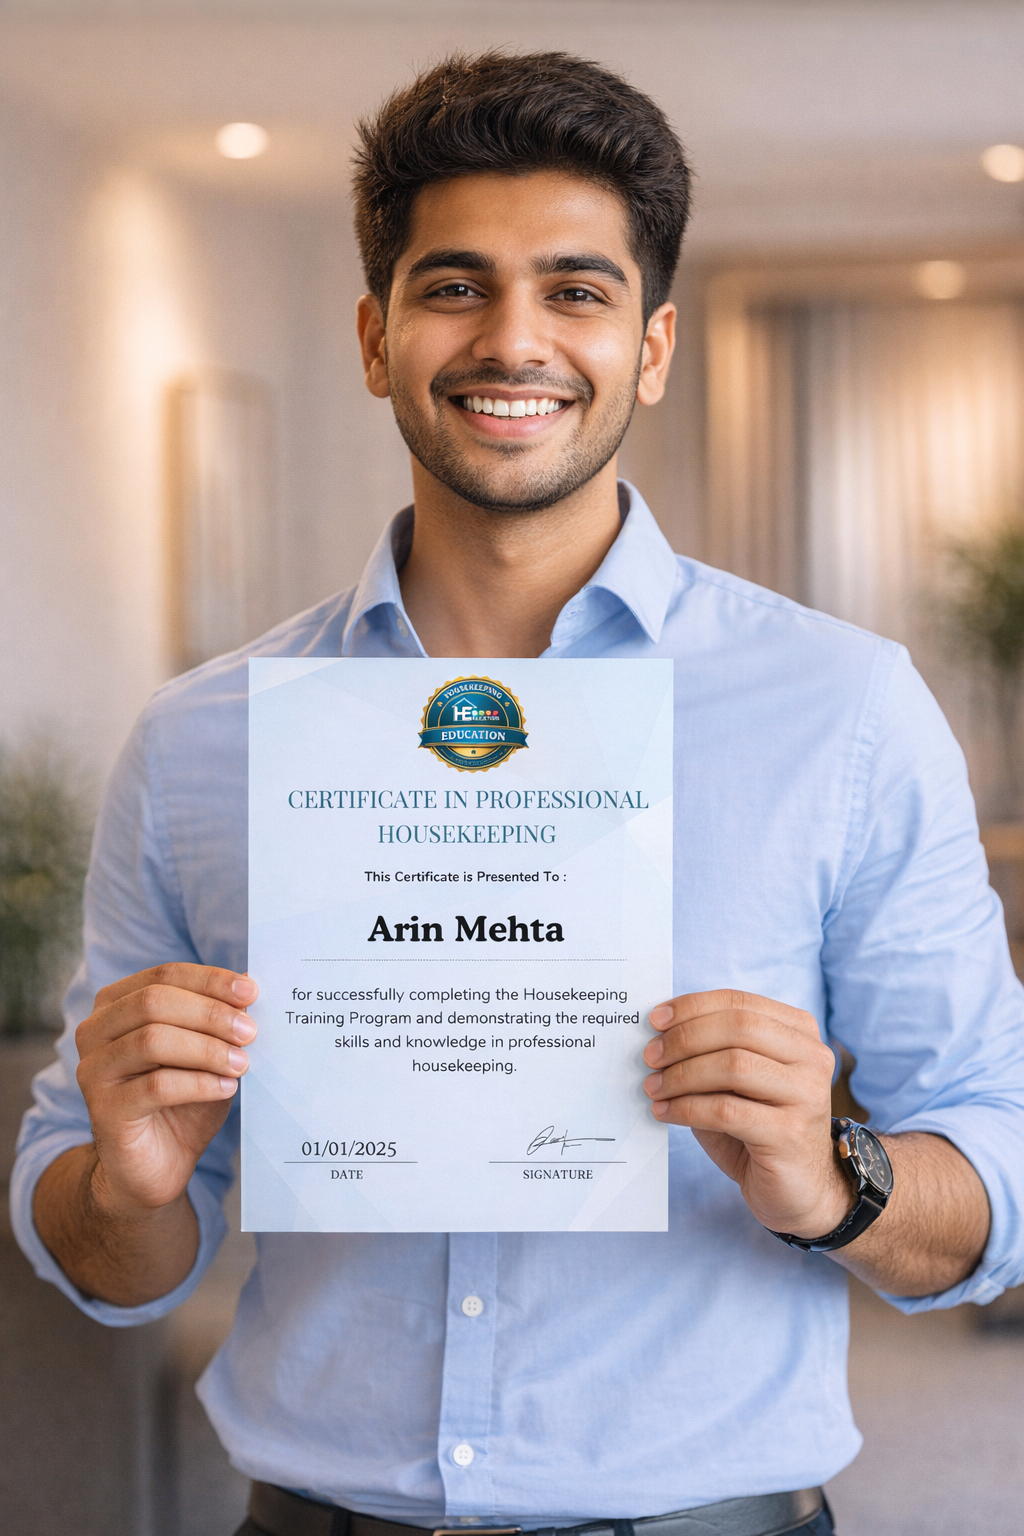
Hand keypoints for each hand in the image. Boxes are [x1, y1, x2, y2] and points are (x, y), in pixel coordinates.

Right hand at [74, 963, 257, 1218]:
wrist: (157, 1163)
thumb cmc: (184, 1099)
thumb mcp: (207, 1052)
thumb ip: (220, 1019)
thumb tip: (250, 985)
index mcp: (116, 1004)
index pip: (163, 975)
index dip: (210, 980)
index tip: (251, 990)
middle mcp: (95, 1031)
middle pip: (153, 1001)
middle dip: (209, 1013)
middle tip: (250, 1030)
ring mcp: (93, 1070)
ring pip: (152, 1040)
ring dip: (206, 1048)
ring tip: (242, 1062)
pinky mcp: (103, 1109)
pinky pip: (156, 1086)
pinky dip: (199, 1083)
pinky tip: (226, 1088)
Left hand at [643, 989, 851, 1239]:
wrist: (799, 1189)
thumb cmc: (759, 1128)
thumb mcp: (738, 1081)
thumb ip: (712, 1051)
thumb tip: (659, 1033)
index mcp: (800, 1033)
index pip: (741, 1002)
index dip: (693, 1007)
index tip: (655, 1019)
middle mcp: (812, 1058)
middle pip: (739, 1027)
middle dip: (685, 1038)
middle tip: (650, 1056)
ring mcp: (807, 1096)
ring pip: (734, 1066)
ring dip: (682, 1075)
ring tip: (653, 1087)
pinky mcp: (790, 1134)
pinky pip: (727, 1111)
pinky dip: (687, 1108)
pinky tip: (665, 1113)